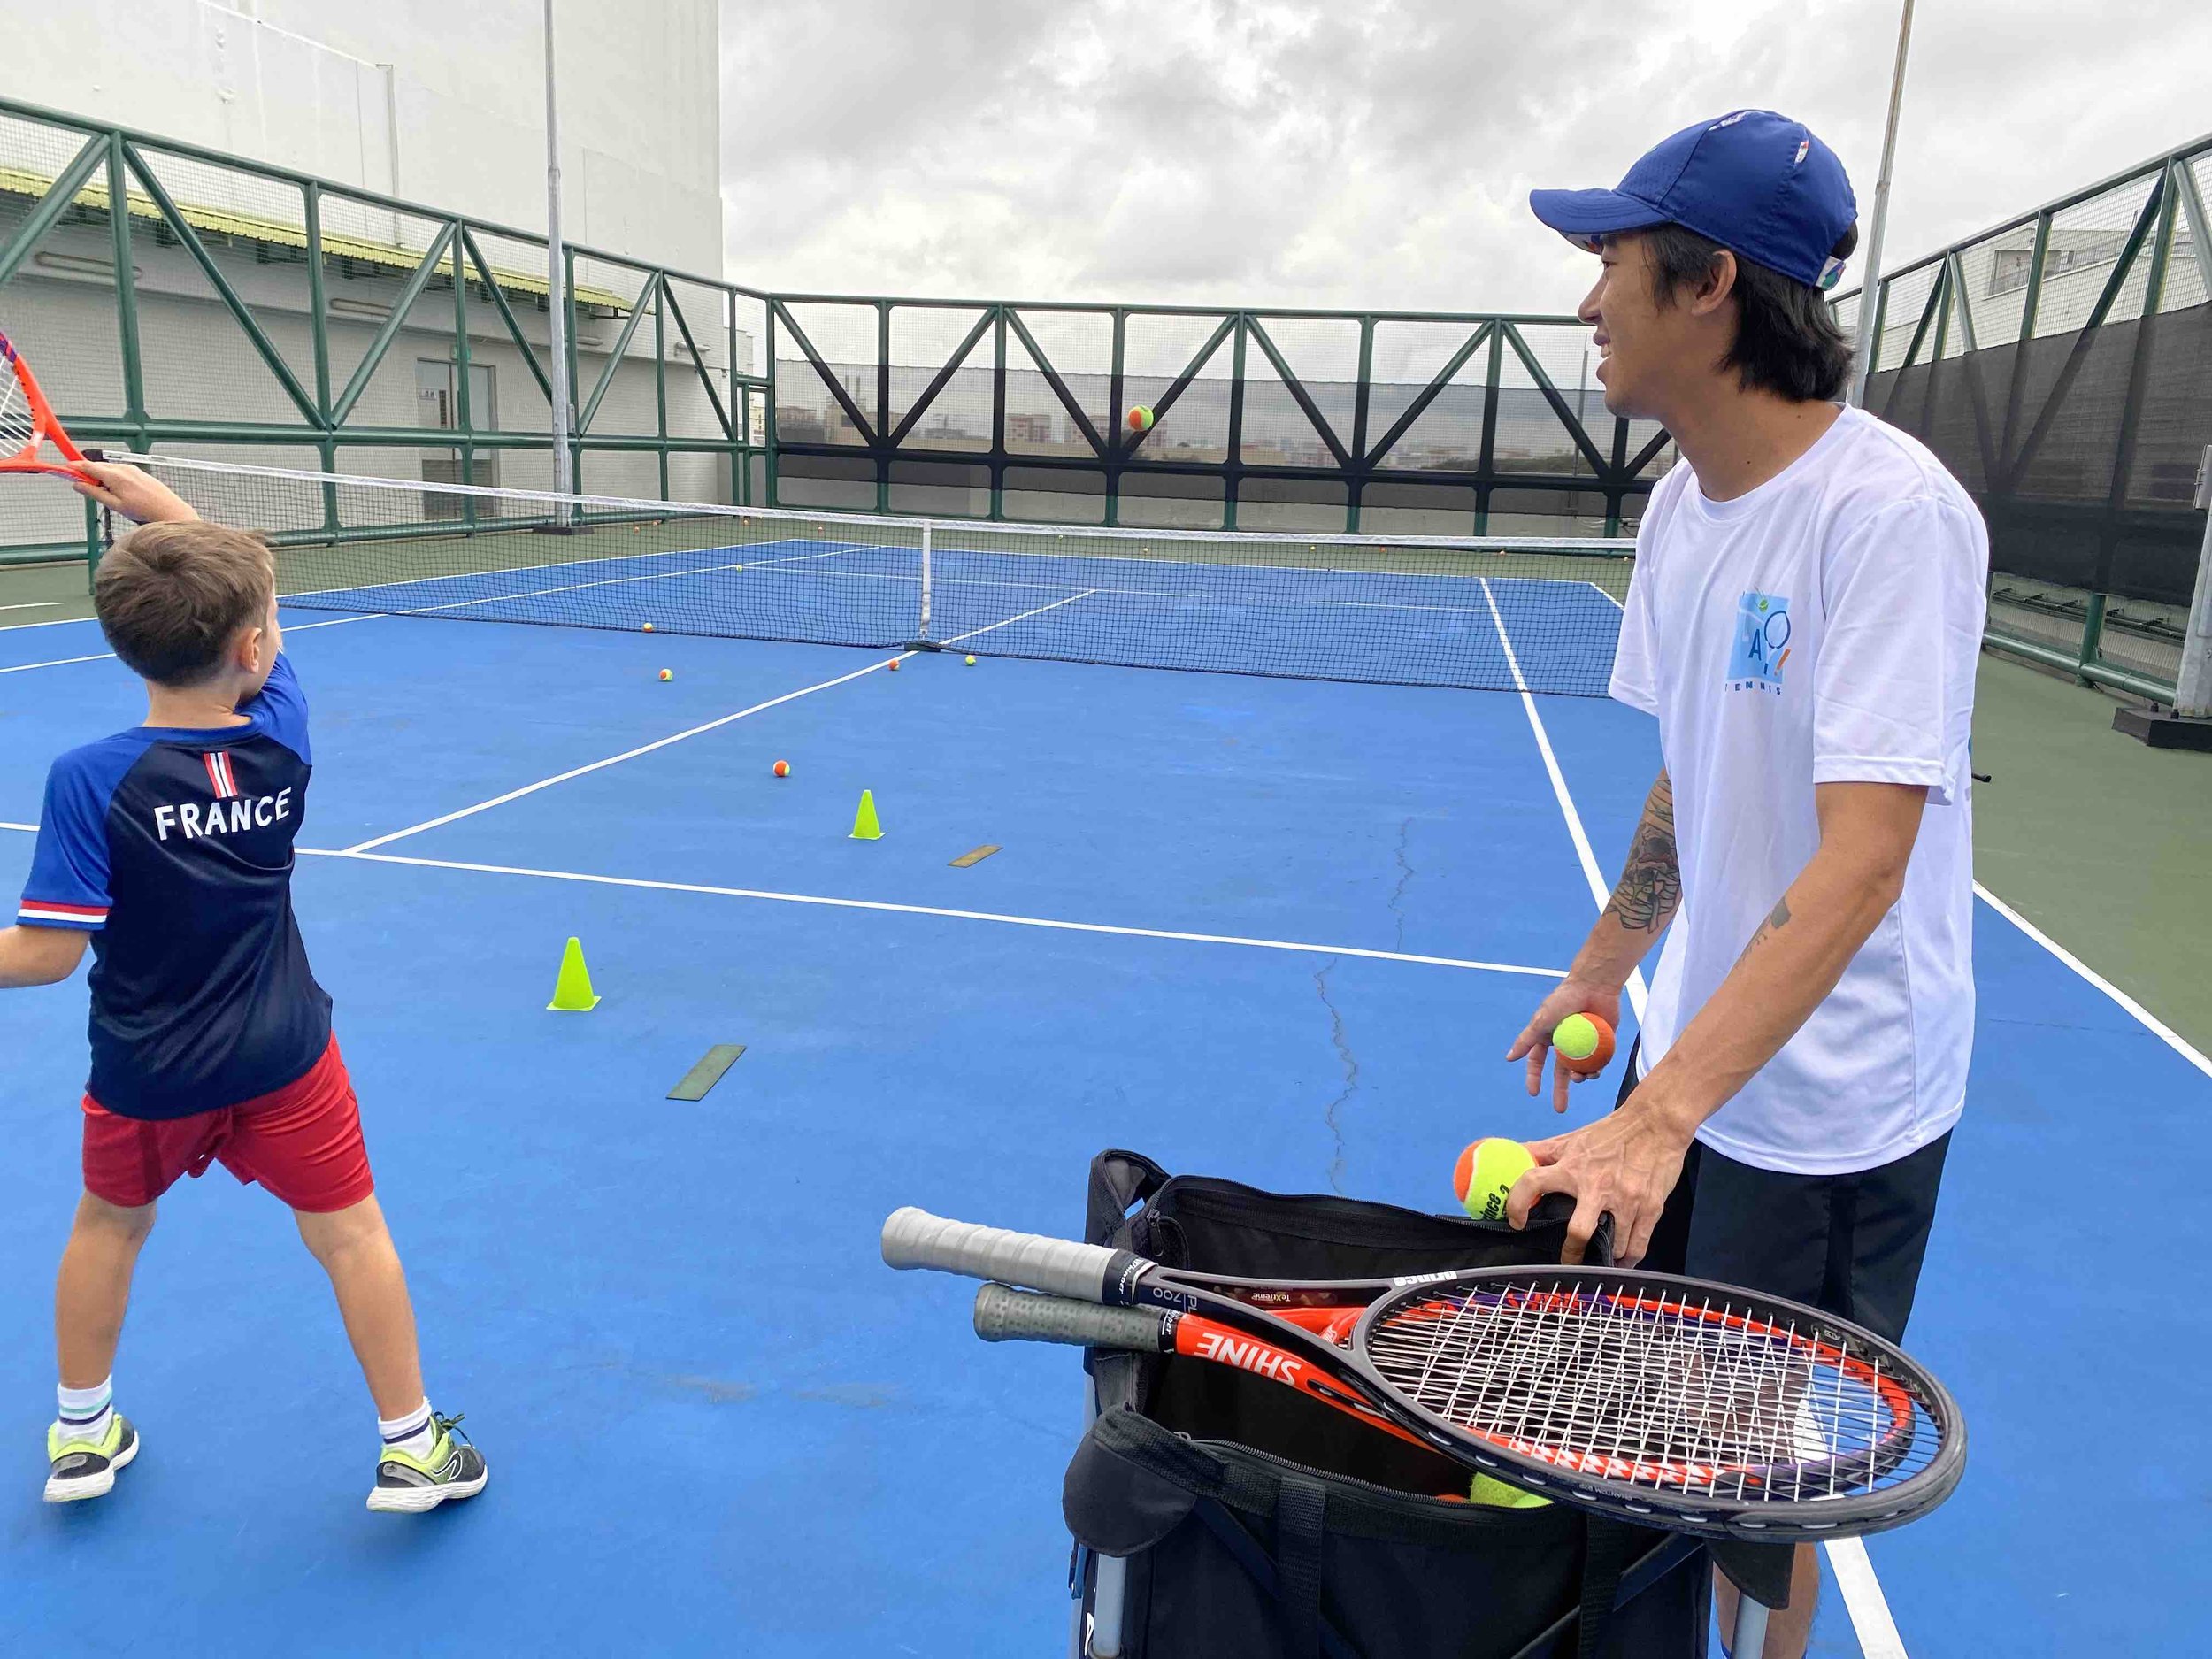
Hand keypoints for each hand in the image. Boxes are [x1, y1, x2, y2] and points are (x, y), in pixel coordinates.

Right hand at [69, 461, 198, 524]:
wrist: (169, 511)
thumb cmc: (143, 510)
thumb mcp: (114, 504)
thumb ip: (94, 493)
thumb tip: (77, 485)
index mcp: (114, 475)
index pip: (88, 466)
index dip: (75, 467)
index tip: (65, 469)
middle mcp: (123, 468)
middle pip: (98, 466)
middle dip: (88, 474)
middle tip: (81, 484)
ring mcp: (133, 469)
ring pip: (109, 469)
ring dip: (101, 477)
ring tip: (103, 493)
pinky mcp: (139, 472)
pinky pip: (120, 471)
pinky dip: (113, 477)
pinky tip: (116, 490)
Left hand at [1504, 1097, 1692, 1265]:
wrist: (1655, 1123)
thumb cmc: (1611, 1133)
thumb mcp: (1571, 1139)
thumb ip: (1542, 1152)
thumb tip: (1512, 1155)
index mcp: (1572, 1168)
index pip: (1533, 1183)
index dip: (1517, 1203)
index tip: (1517, 1221)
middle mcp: (1597, 1187)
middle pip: (1579, 1232)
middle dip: (1571, 1253)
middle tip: (1567, 1260)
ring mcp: (1626, 1200)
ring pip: (1612, 1246)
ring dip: (1604, 1256)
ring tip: (1598, 1258)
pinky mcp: (1650, 1208)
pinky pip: (1637, 1246)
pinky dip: (1627, 1260)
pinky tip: (1620, 1261)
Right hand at [1506, 975, 1621, 1112]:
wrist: (1594, 986)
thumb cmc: (1564, 999)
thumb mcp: (1541, 1021)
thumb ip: (1526, 1041)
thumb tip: (1509, 1058)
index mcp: (1548, 1037)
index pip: (1537, 1062)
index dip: (1534, 1077)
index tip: (1534, 1093)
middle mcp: (1565, 1043)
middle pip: (1560, 1072)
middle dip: (1560, 1091)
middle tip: (1560, 1109)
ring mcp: (1585, 1044)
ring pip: (1580, 1070)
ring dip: (1580, 1078)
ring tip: (1581, 1078)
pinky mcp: (1602, 1043)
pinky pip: (1598, 1063)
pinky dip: (1596, 1070)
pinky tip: (1594, 1072)